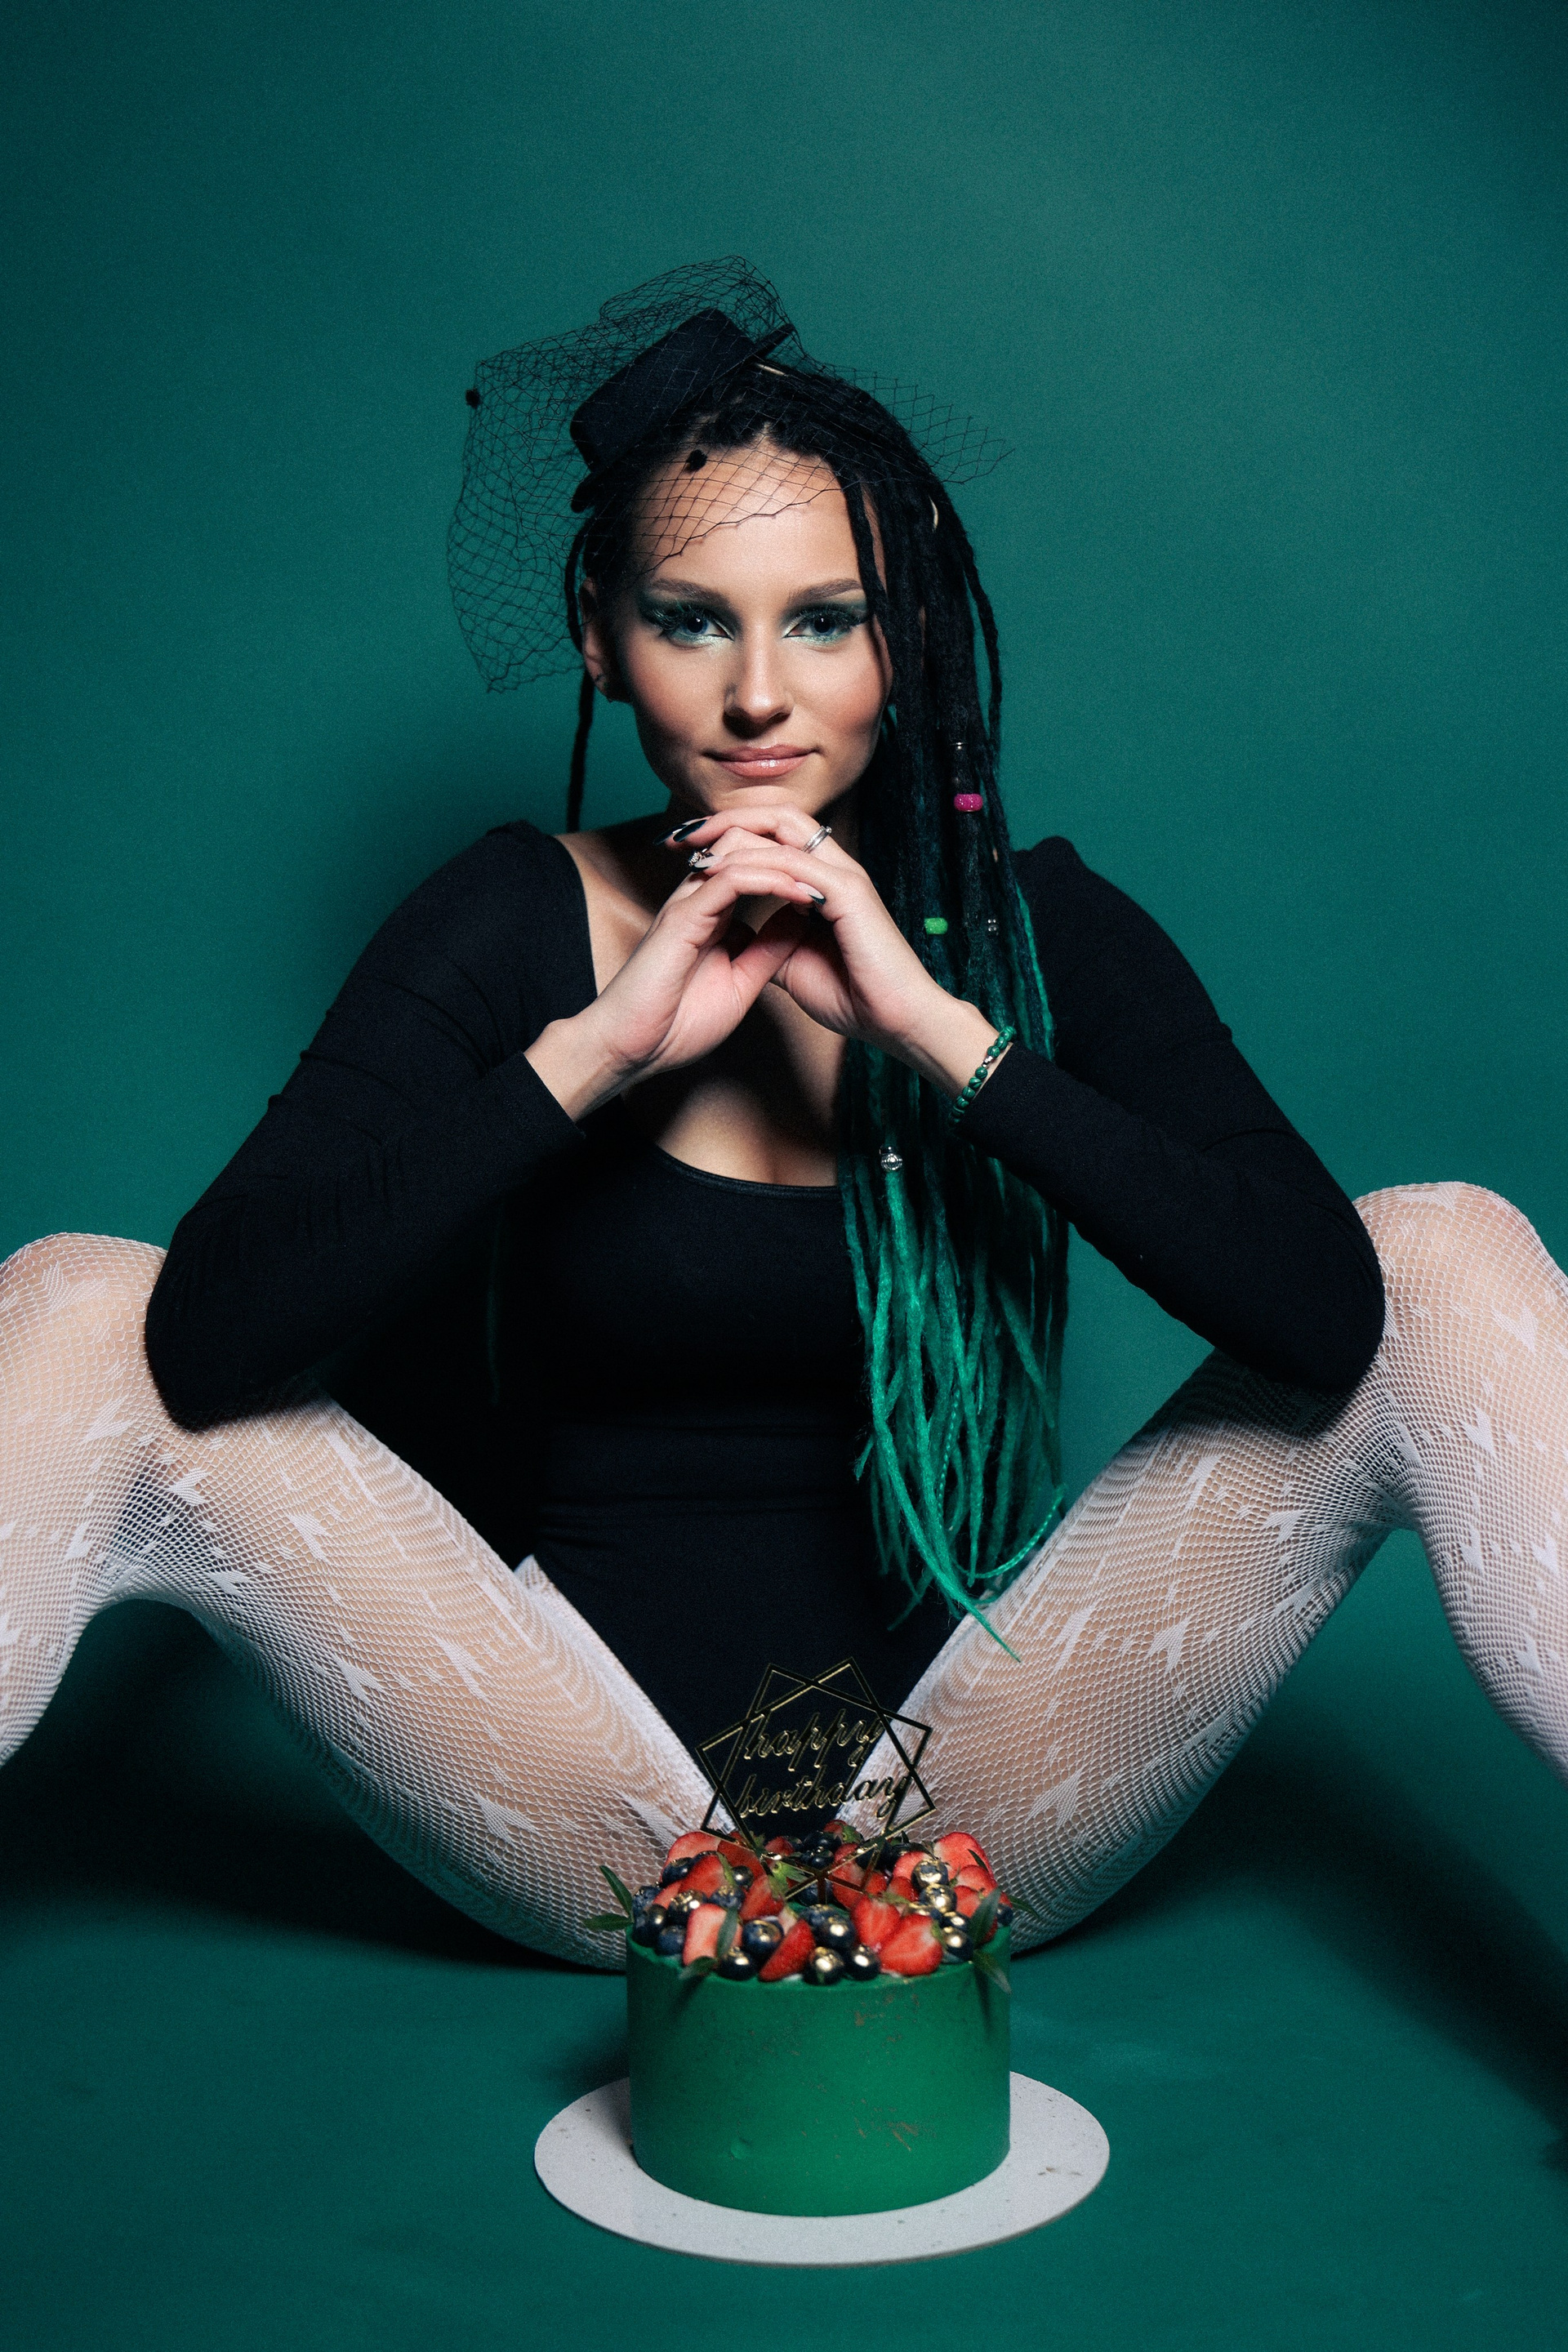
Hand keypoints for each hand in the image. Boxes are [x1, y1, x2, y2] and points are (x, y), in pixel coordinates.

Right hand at [525, 841, 829, 1120]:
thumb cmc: (675, 1025)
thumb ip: (766, 951)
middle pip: (745, 846)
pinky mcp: (682, 918)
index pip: (753, 868)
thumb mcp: (741, 985)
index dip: (793, 870)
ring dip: (787, 861)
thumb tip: (798, 923)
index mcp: (709, 914)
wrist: (633, 1049)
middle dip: (791, 850)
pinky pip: (731, 880)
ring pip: (740, 853)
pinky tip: (802, 892)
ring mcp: (687, 905)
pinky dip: (770, 880)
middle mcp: (697, 900)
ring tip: (826, 879)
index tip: (832, 886)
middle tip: (833, 867)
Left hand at [658, 803, 1001, 1094]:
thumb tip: (738, 938)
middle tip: (682, 833)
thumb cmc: (853, 997)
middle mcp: (836, 868)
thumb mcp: (792, 965)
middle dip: (726, 818)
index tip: (688, 848)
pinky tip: (720, 874)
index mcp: (825, 880)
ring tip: (692, 848)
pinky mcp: (849, 892)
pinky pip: (792, 863)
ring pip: (783, 828)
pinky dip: (753, 864)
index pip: (775, 834)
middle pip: (777, 815)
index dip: (732, 833)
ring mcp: (845, 875)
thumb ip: (768, 941)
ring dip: (733, 834)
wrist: (895, 1022)